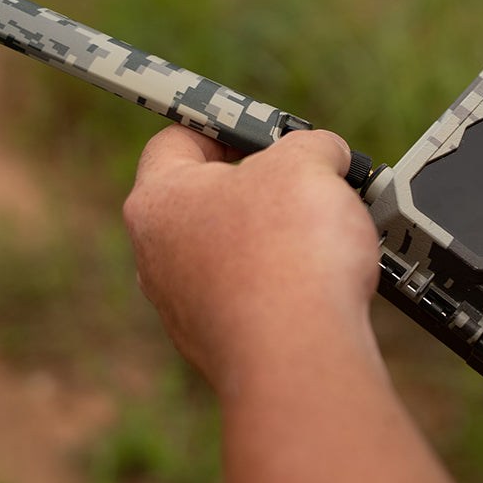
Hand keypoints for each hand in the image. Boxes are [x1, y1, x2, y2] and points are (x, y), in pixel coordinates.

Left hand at [123, 125, 381, 392]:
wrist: (300, 357)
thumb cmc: (289, 253)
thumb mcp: (308, 163)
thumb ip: (310, 144)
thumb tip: (322, 154)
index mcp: (158, 201)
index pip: (177, 139)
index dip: (225, 125)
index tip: (265, 130)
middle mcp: (157, 258)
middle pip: (207, 200)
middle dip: (261, 186)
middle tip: (306, 180)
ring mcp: (185, 310)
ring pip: (231, 254)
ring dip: (275, 239)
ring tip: (325, 236)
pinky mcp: (220, 346)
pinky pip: (253, 299)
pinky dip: (285, 287)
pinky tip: (321, 285)